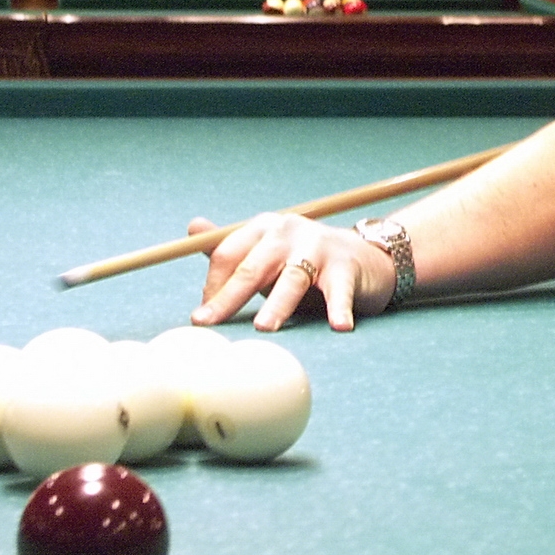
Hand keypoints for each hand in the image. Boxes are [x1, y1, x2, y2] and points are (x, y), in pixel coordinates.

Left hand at [187, 213, 396, 332]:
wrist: (361, 256)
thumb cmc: (302, 260)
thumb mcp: (265, 252)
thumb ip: (229, 247)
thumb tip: (193, 227)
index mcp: (265, 227)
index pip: (229, 254)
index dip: (213, 286)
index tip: (204, 317)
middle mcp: (290, 231)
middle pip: (254, 267)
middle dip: (230, 297)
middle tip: (209, 322)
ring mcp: (320, 247)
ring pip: (292, 279)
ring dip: (278, 305)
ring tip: (264, 328)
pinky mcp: (347, 266)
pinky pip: (339, 291)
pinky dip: (339, 308)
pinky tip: (339, 326)